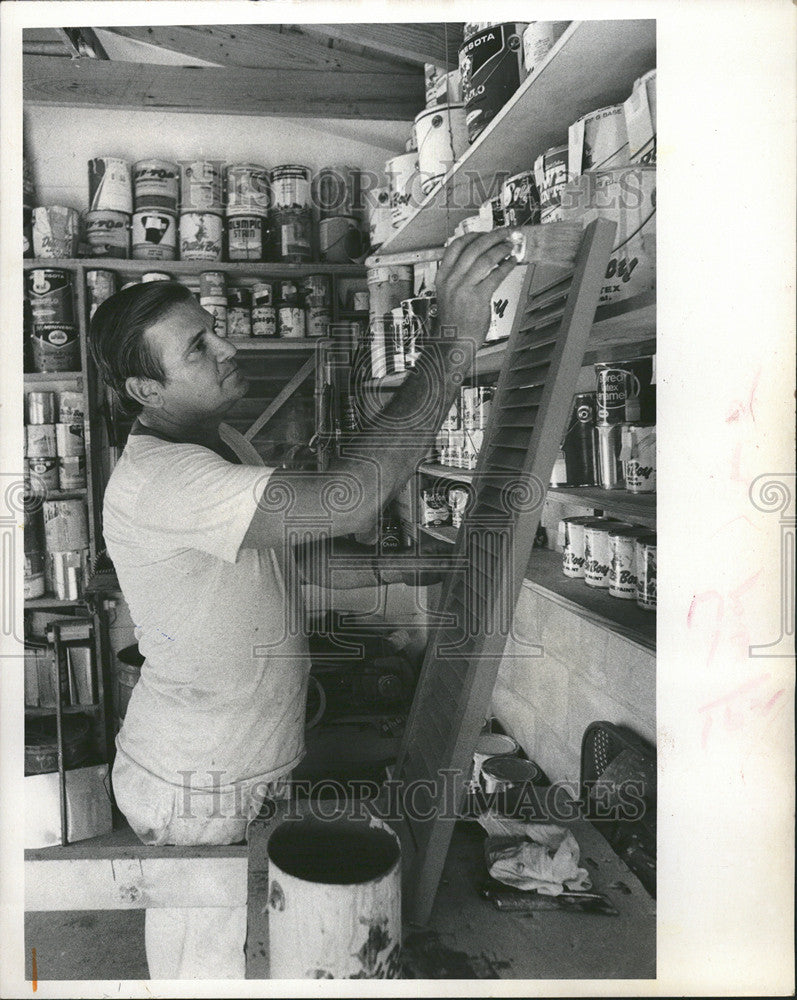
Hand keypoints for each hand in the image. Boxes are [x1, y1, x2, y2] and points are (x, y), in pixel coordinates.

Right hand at [435, 230, 515, 350]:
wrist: (454, 342)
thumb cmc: (454, 321)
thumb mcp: (448, 293)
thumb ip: (459, 276)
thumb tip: (479, 259)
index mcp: (442, 276)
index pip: (455, 246)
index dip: (472, 236)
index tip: (484, 233)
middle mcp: (452, 280)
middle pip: (473, 248)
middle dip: (491, 237)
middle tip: (503, 233)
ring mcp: (464, 288)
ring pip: (485, 259)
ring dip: (501, 249)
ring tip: (509, 246)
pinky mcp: (478, 298)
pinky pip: (496, 276)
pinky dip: (506, 266)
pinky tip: (512, 262)